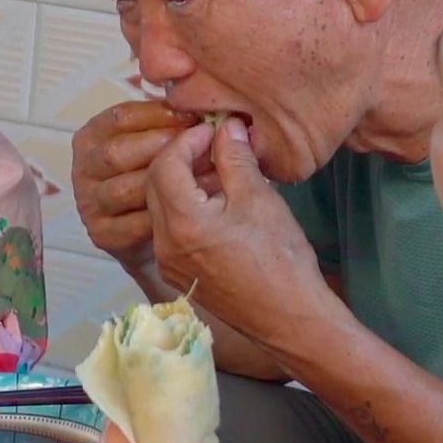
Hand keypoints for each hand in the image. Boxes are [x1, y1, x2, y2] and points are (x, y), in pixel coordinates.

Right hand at [70, 101, 189, 271]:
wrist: (154, 230)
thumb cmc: (156, 175)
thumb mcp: (154, 138)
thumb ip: (166, 119)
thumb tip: (199, 95)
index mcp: (91, 137)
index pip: (120, 117)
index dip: (160, 115)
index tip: (194, 117)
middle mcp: (83, 169)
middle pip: (118, 152)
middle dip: (164, 148)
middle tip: (202, 146)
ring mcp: (89, 203)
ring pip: (127, 188)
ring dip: (169, 182)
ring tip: (207, 173)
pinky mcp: (101, 234)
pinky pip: (134, 223)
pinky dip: (167, 213)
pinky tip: (194, 204)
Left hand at [143, 116, 333, 356]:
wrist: (287, 315)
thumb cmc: (279, 257)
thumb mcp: (259, 198)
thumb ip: (235, 158)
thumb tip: (226, 127)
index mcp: (182, 223)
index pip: (164, 165)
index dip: (186, 140)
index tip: (211, 130)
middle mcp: (164, 244)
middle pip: (155, 185)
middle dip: (179, 159)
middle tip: (212, 146)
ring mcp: (167, 261)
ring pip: (160, 207)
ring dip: (181, 183)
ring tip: (217, 173)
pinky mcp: (177, 273)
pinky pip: (169, 230)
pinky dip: (184, 208)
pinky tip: (215, 203)